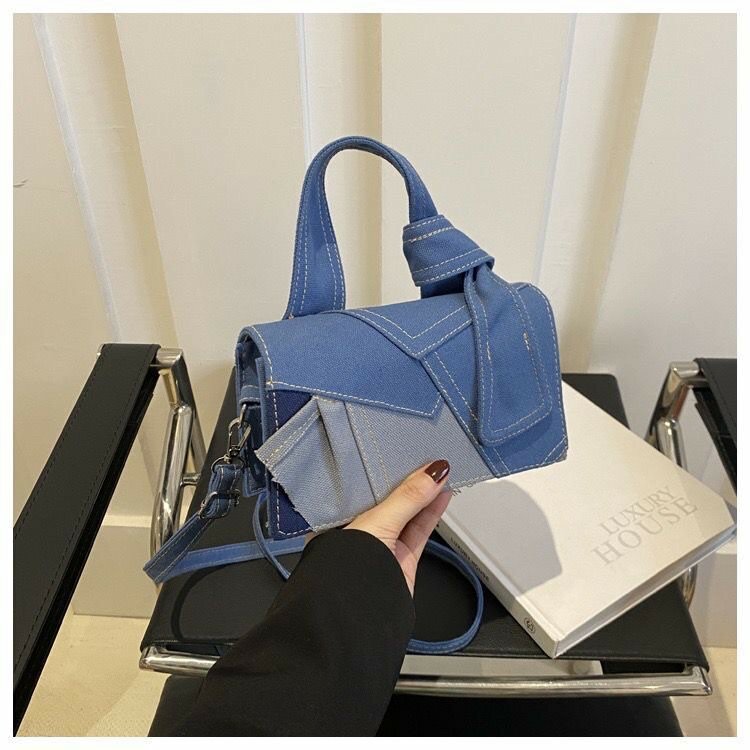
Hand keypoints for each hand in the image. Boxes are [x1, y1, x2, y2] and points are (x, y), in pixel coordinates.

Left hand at [345, 460, 450, 594]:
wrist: (361, 616)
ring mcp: (382, 546)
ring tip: (441, 472)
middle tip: (427, 458)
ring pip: (408, 513)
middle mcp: (358, 531)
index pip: (364, 486)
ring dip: (425, 495)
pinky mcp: (402, 559)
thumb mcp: (377, 522)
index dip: (383, 469)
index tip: (402, 451)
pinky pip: (420, 530)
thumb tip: (433, 472)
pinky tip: (443, 495)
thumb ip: (408, 497)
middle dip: (408, 481)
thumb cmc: (347, 571)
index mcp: (338, 519)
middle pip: (388, 499)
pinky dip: (432, 513)